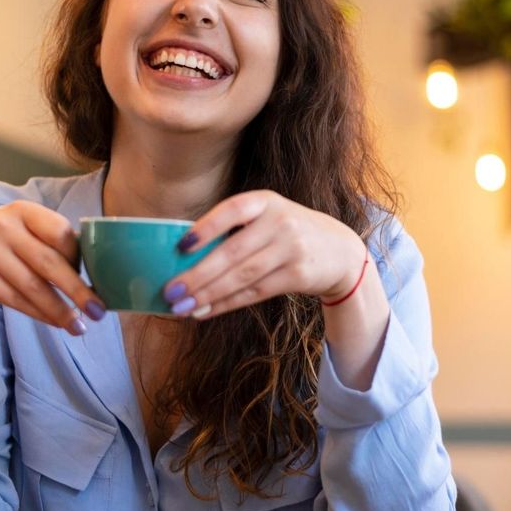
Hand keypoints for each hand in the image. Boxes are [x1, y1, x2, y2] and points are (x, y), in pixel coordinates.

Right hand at [0, 200, 105, 334]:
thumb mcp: (19, 229)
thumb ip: (48, 241)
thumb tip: (93, 271)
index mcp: (23, 210)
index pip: (61, 233)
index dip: (80, 258)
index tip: (94, 278)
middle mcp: (3, 226)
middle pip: (50, 263)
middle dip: (78, 291)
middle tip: (99, 312)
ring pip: (33, 287)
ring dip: (59, 310)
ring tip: (79, 327)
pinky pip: (15, 299)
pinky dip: (39, 314)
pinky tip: (55, 322)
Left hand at [161, 190, 366, 318]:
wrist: (340, 251)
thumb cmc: (289, 233)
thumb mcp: (269, 217)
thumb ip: (235, 229)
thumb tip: (183, 258)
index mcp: (266, 201)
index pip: (232, 210)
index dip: (205, 228)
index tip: (180, 247)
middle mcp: (280, 222)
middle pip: (232, 252)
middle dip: (198, 275)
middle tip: (170, 291)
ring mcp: (292, 248)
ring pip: (242, 276)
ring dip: (209, 294)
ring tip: (182, 306)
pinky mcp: (299, 275)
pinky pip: (255, 292)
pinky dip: (227, 303)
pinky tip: (206, 310)